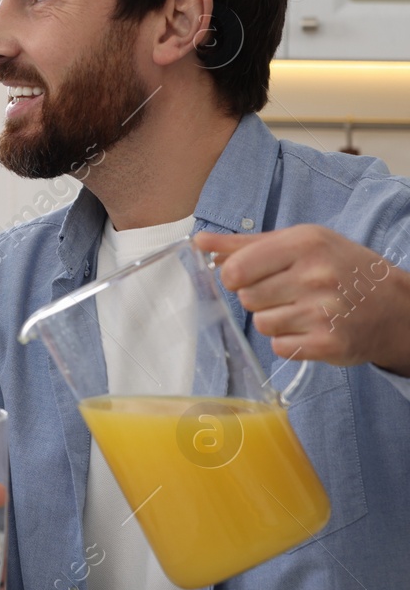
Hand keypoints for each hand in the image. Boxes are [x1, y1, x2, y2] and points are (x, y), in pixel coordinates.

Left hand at [196, 226, 409, 374]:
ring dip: (275, 321)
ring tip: (303, 310)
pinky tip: (311, 329)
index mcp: (305, 243)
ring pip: (261, 324)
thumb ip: (246, 244)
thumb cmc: (341, 269)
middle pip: (247, 298)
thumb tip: (199, 242)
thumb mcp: (301, 243)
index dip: (235, 277)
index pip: (236, 269)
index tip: (248, 277)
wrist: (396, 307)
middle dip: (260, 298)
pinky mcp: (328, 343)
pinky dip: (290, 341)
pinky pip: (279, 347)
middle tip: (288, 293)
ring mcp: (323, 311)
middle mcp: (316, 275)